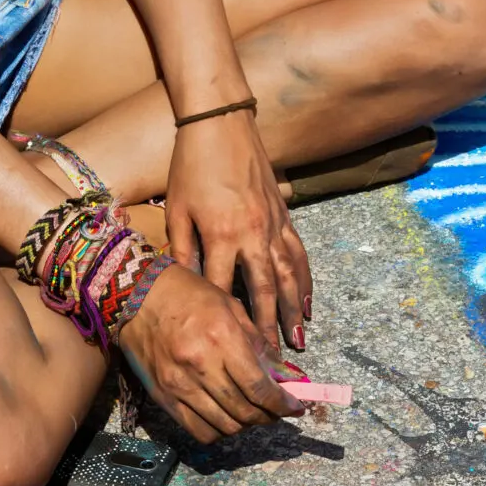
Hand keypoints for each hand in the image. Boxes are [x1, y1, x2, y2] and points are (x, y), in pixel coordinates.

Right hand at [117, 262, 303, 441]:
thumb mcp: (231, 308)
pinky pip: (198, 431)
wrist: (137, 295)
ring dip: (245, 425)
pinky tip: (225, 417)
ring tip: (252, 412)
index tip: (296, 408)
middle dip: (268, 416)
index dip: (282, 404)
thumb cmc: (188, 295)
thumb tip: (286, 376)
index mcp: (221, 339)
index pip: (259, 387)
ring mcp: (179, 386)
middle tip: (276, 410)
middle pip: (245, 411)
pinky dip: (218, 432)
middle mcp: (200, 366)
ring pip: (225, 426)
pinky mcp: (163, 399)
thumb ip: (260, 346)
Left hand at [165, 110, 312, 353]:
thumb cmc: (191, 166)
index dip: (228, 323)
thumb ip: (183, 251)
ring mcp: (274, 225)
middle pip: (263, 292)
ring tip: (299, 340)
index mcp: (221, 235)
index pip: (224, 290)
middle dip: (268, 328)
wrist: (221, 123)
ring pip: (288, 277)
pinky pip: (299, 255)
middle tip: (274, 362)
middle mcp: (253, 235)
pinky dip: (305, 281)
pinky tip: (307, 302)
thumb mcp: (178, 210)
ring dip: (293, 311)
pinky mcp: (284, 216)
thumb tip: (185, 290)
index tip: (231, 351)